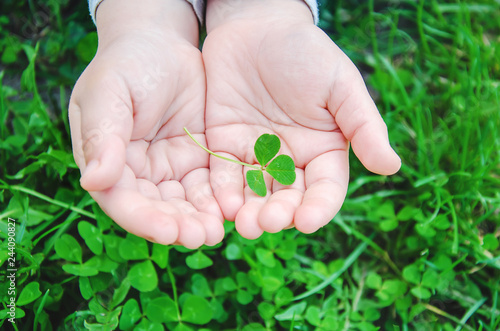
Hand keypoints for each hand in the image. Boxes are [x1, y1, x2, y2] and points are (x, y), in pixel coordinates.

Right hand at [69, 0, 223, 247]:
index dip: (144, 219)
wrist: (162, 44)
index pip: (123, 200)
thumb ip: (101, 135)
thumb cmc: (127, 64)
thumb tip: (94, 181)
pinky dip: (221, 199)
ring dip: (201, 219)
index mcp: (110, 163)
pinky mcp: (200, 161)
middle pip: (158, 209)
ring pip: (186, 203)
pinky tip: (236, 208)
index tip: (168, 231)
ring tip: (219, 231)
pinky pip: (211, 186)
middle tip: (203, 237)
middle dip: (179, 226)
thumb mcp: (108, 92)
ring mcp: (172, 169)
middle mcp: (140, 174)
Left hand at [202, 0, 400, 238]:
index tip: (307, 222)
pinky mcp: (225, 147)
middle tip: (268, 223)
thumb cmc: (306, 52)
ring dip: (249, 212)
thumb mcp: (340, 85)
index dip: (319, 208)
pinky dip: (223, 192)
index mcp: (322, 151)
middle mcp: (290, 160)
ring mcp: (256, 155)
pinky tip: (221, 204)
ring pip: (255, 194)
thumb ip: (364, 125)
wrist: (256, 26)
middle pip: (287, 198)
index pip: (325, 188)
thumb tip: (392, 166)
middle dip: (279, 214)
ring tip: (244, 224)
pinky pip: (223, 175)